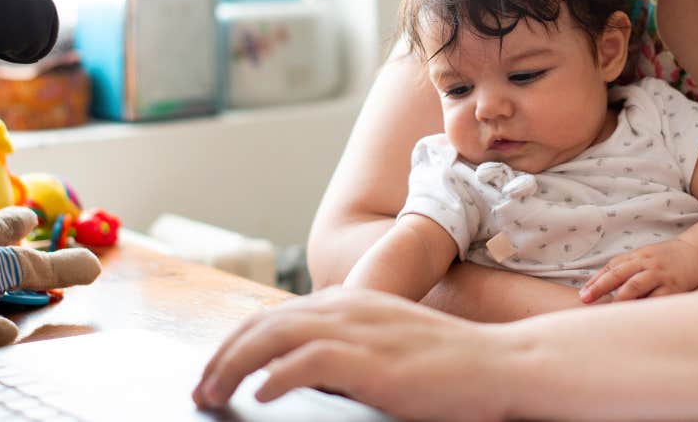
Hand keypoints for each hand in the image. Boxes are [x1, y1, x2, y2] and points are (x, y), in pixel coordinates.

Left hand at [194, 287, 514, 421]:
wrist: (498, 364)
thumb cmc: (450, 366)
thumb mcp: (390, 346)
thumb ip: (351, 350)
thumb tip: (305, 374)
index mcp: (350, 302)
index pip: (275, 315)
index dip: (237, 342)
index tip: (215, 371)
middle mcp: (347, 307)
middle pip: (262, 323)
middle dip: (221, 356)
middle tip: (200, 389)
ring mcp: (358, 330)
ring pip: (271, 338)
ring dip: (232, 367)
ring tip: (212, 394)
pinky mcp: (369, 359)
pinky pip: (304, 363)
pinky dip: (274, 377)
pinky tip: (261, 396)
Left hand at [579, 238, 697, 303]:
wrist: (697, 254)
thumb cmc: (666, 260)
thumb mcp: (645, 257)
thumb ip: (626, 270)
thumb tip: (601, 288)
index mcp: (637, 256)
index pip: (611, 267)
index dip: (596, 280)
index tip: (583, 295)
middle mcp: (646, 263)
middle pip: (618, 274)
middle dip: (600, 287)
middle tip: (585, 300)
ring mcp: (660, 275)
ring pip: (634, 286)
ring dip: (619, 299)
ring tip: (606, 312)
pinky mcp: (674, 288)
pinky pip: (656, 299)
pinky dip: (643, 307)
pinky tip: (633, 317)